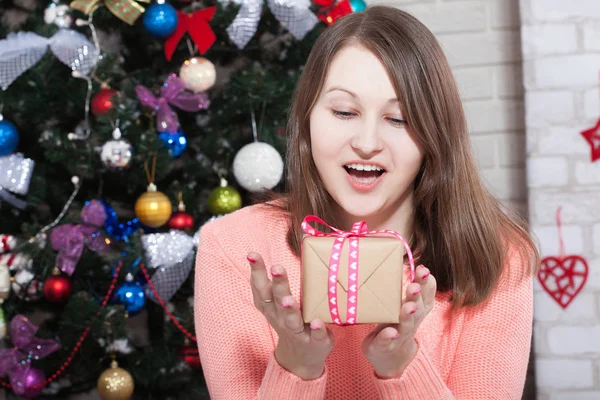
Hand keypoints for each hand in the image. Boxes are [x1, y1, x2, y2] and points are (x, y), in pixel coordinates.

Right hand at [247, 252, 333, 379]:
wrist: (302, 357)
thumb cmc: (290, 320)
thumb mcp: (278, 302)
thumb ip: (278, 282)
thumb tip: (296, 241)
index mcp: (271, 306)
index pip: (260, 286)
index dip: (256, 270)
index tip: (252, 254)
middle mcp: (280, 317)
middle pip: (276, 299)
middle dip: (277, 283)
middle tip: (277, 268)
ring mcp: (297, 330)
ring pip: (292, 319)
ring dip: (289, 308)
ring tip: (288, 299)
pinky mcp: (315, 341)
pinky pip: (315, 336)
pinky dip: (316, 329)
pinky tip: (318, 322)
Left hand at [361, 265, 435, 378]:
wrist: (390, 357)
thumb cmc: (395, 323)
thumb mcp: (403, 304)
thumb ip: (407, 287)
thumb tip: (398, 255)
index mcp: (416, 309)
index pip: (425, 294)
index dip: (427, 283)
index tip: (424, 269)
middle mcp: (411, 321)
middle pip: (418, 308)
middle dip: (417, 296)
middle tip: (415, 285)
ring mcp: (400, 335)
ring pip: (406, 324)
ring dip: (407, 315)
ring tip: (408, 307)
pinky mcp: (385, 346)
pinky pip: (387, 341)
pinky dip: (389, 337)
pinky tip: (390, 332)